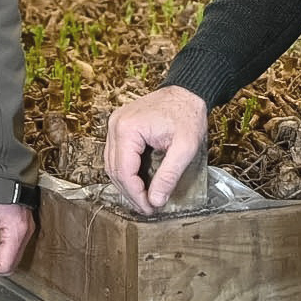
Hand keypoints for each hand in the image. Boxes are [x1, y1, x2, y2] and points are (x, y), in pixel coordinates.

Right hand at [103, 85, 206, 213]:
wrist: (187, 92)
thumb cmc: (187, 115)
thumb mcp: (185, 148)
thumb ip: (169, 176)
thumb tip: (155, 201)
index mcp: (128, 129)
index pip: (124, 171)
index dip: (136, 194)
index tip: (149, 208)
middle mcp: (116, 125)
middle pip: (115, 170)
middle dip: (130, 192)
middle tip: (147, 208)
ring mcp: (116, 124)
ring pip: (112, 164)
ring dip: (126, 184)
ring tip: (144, 199)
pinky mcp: (120, 126)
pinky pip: (117, 155)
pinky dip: (126, 171)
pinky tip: (139, 182)